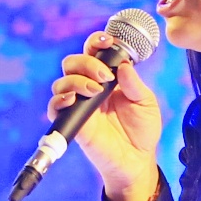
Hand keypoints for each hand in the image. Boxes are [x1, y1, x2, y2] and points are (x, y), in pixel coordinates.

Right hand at [47, 31, 167, 200]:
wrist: (137, 160)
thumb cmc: (142, 130)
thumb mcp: (146, 103)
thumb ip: (134, 84)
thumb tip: (124, 66)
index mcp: (108, 78)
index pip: (94, 52)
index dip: (96, 42)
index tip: (107, 41)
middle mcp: (90, 87)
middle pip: (73, 62)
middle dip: (86, 61)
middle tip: (105, 76)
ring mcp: (80, 104)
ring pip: (62, 81)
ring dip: (76, 80)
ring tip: (96, 90)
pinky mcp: (73, 122)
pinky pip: (54, 107)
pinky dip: (59, 99)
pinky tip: (73, 99)